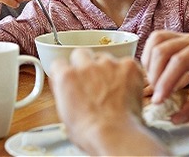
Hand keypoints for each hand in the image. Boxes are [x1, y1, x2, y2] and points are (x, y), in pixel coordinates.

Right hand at [50, 49, 166, 155]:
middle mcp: (86, 66)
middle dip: (84, 64)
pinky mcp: (128, 65)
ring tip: (112, 88)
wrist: (115, 134)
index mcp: (66, 77)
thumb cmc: (90, 132)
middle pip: (81, 53)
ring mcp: (108, 64)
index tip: (71, 78)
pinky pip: (125, 63)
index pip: (59, 63)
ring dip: (106, 68)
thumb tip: (65, 87)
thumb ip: (64, 93)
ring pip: (104, 57)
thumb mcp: (65, 115)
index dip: (66, 72)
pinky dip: (126, 73)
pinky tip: (126, 88)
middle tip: (92, 80)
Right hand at [142, 31, 188, 123]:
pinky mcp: (180, 39)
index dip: (166, 81)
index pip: (180, 61)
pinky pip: (158, 41)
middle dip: (155, 75)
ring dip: (150, 63)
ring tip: (155, 85)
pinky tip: (156, 75)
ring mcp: (187, 36)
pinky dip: (151, 57)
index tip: (159, 101)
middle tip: (157, 97)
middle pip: (163, 48)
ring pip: (157, 41)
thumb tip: (174, 118)